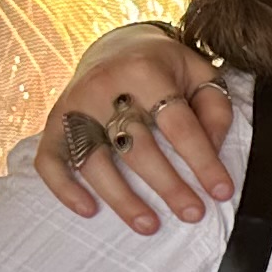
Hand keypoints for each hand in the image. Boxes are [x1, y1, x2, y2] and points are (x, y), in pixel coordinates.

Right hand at [37, 27, 231, 230]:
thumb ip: (214, 108)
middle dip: (168, 185)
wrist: (116, 45)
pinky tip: (89, 211)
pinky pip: (49, 159)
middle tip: (193, 214)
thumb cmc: (164, 67)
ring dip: (122, 199)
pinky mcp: (53, 122)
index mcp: (145, 71)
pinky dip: (63, 188)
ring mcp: (73, 106)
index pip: (179, 125)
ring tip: (150, 226)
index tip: (222, 192)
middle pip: (136, 146)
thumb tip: (211, 150)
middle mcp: (103, 87)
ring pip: (94, 161)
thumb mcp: (199, 73)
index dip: (203, 161)